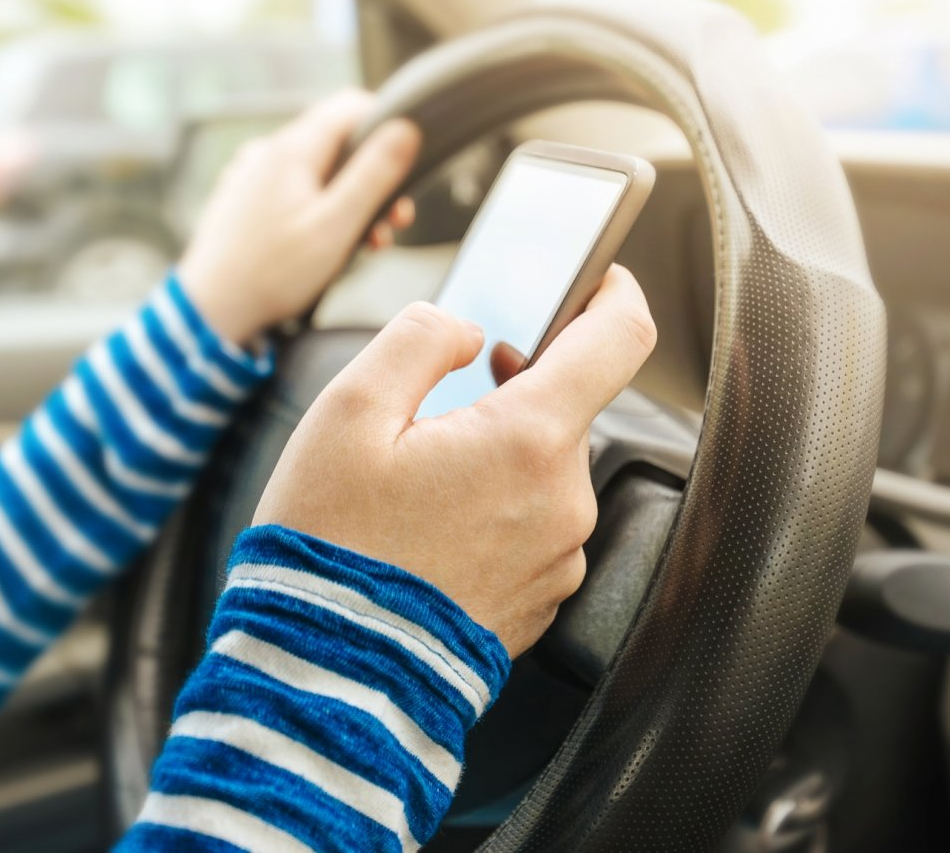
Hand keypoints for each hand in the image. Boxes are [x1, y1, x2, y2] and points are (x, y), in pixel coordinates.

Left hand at [177, 89, 418, 344]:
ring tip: (363, 243)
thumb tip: (405, 128)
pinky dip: (317, 209)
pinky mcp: (243, 199)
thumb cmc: (273, 272)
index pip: (350, 106)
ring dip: (347, 200)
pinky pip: (291, 190)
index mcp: (291, 148)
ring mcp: (251, 174)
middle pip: (336, 142)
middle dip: (372, 178)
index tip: (408, 163)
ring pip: (315, 171)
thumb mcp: (336, 225)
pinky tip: (324, 246)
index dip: (387, 125)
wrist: (210, 310)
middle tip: (393, 221)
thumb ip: (373, 175)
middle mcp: (267, 151)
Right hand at [252, 265, 657, 656]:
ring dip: (499, 456)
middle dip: (514, 393)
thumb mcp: (349, 411)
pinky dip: (496, 511)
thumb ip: (418, 340)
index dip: (615, 295)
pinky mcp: (541, 600)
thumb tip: (465, 330)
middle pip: (565, 411)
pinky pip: (534, 527)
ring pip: (545, 471)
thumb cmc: (331, 542)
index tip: (599, 280)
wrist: (329, 669)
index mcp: (527, 441)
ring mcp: (557, 558)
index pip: (619, 341)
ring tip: (418, 484)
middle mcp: (563, 501)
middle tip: (442, 406)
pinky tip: (432, 529)